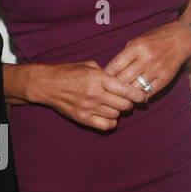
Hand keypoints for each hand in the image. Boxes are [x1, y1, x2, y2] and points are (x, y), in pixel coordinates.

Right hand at [30, 61, 146, 130]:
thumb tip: (122, 81)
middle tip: (128, 101)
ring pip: (116, 115)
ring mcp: (88, 108)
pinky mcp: (82, 118)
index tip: (143, 97)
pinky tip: (108, 115)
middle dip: (130, 104)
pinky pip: (105, 125)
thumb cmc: (68, 72)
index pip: (127, 90)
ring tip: (114, 106)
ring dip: (119, 112)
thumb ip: (107, 74)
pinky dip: (111, 122)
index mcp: (98, 78)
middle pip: (124, 105)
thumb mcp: (89, 66)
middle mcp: (95, 94)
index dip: (139, 95)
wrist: (47, 85)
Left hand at [103, 22, 190, 98]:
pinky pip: (148, 92)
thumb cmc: (155, 39)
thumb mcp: (137, 40)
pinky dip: (139, 97)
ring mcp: (156, 70)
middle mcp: (146, 59)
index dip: (106, 76)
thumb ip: (125, 55)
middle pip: (123, 79)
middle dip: (112, 88)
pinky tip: (133, 98)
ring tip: (118, 99)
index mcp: (136, 47)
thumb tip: (110, 72)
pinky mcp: (165, 79)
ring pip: (135, 89)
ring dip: (125, 96)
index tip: (100, 82)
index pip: (116, 65)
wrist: (181, 39)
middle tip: (105, 94)